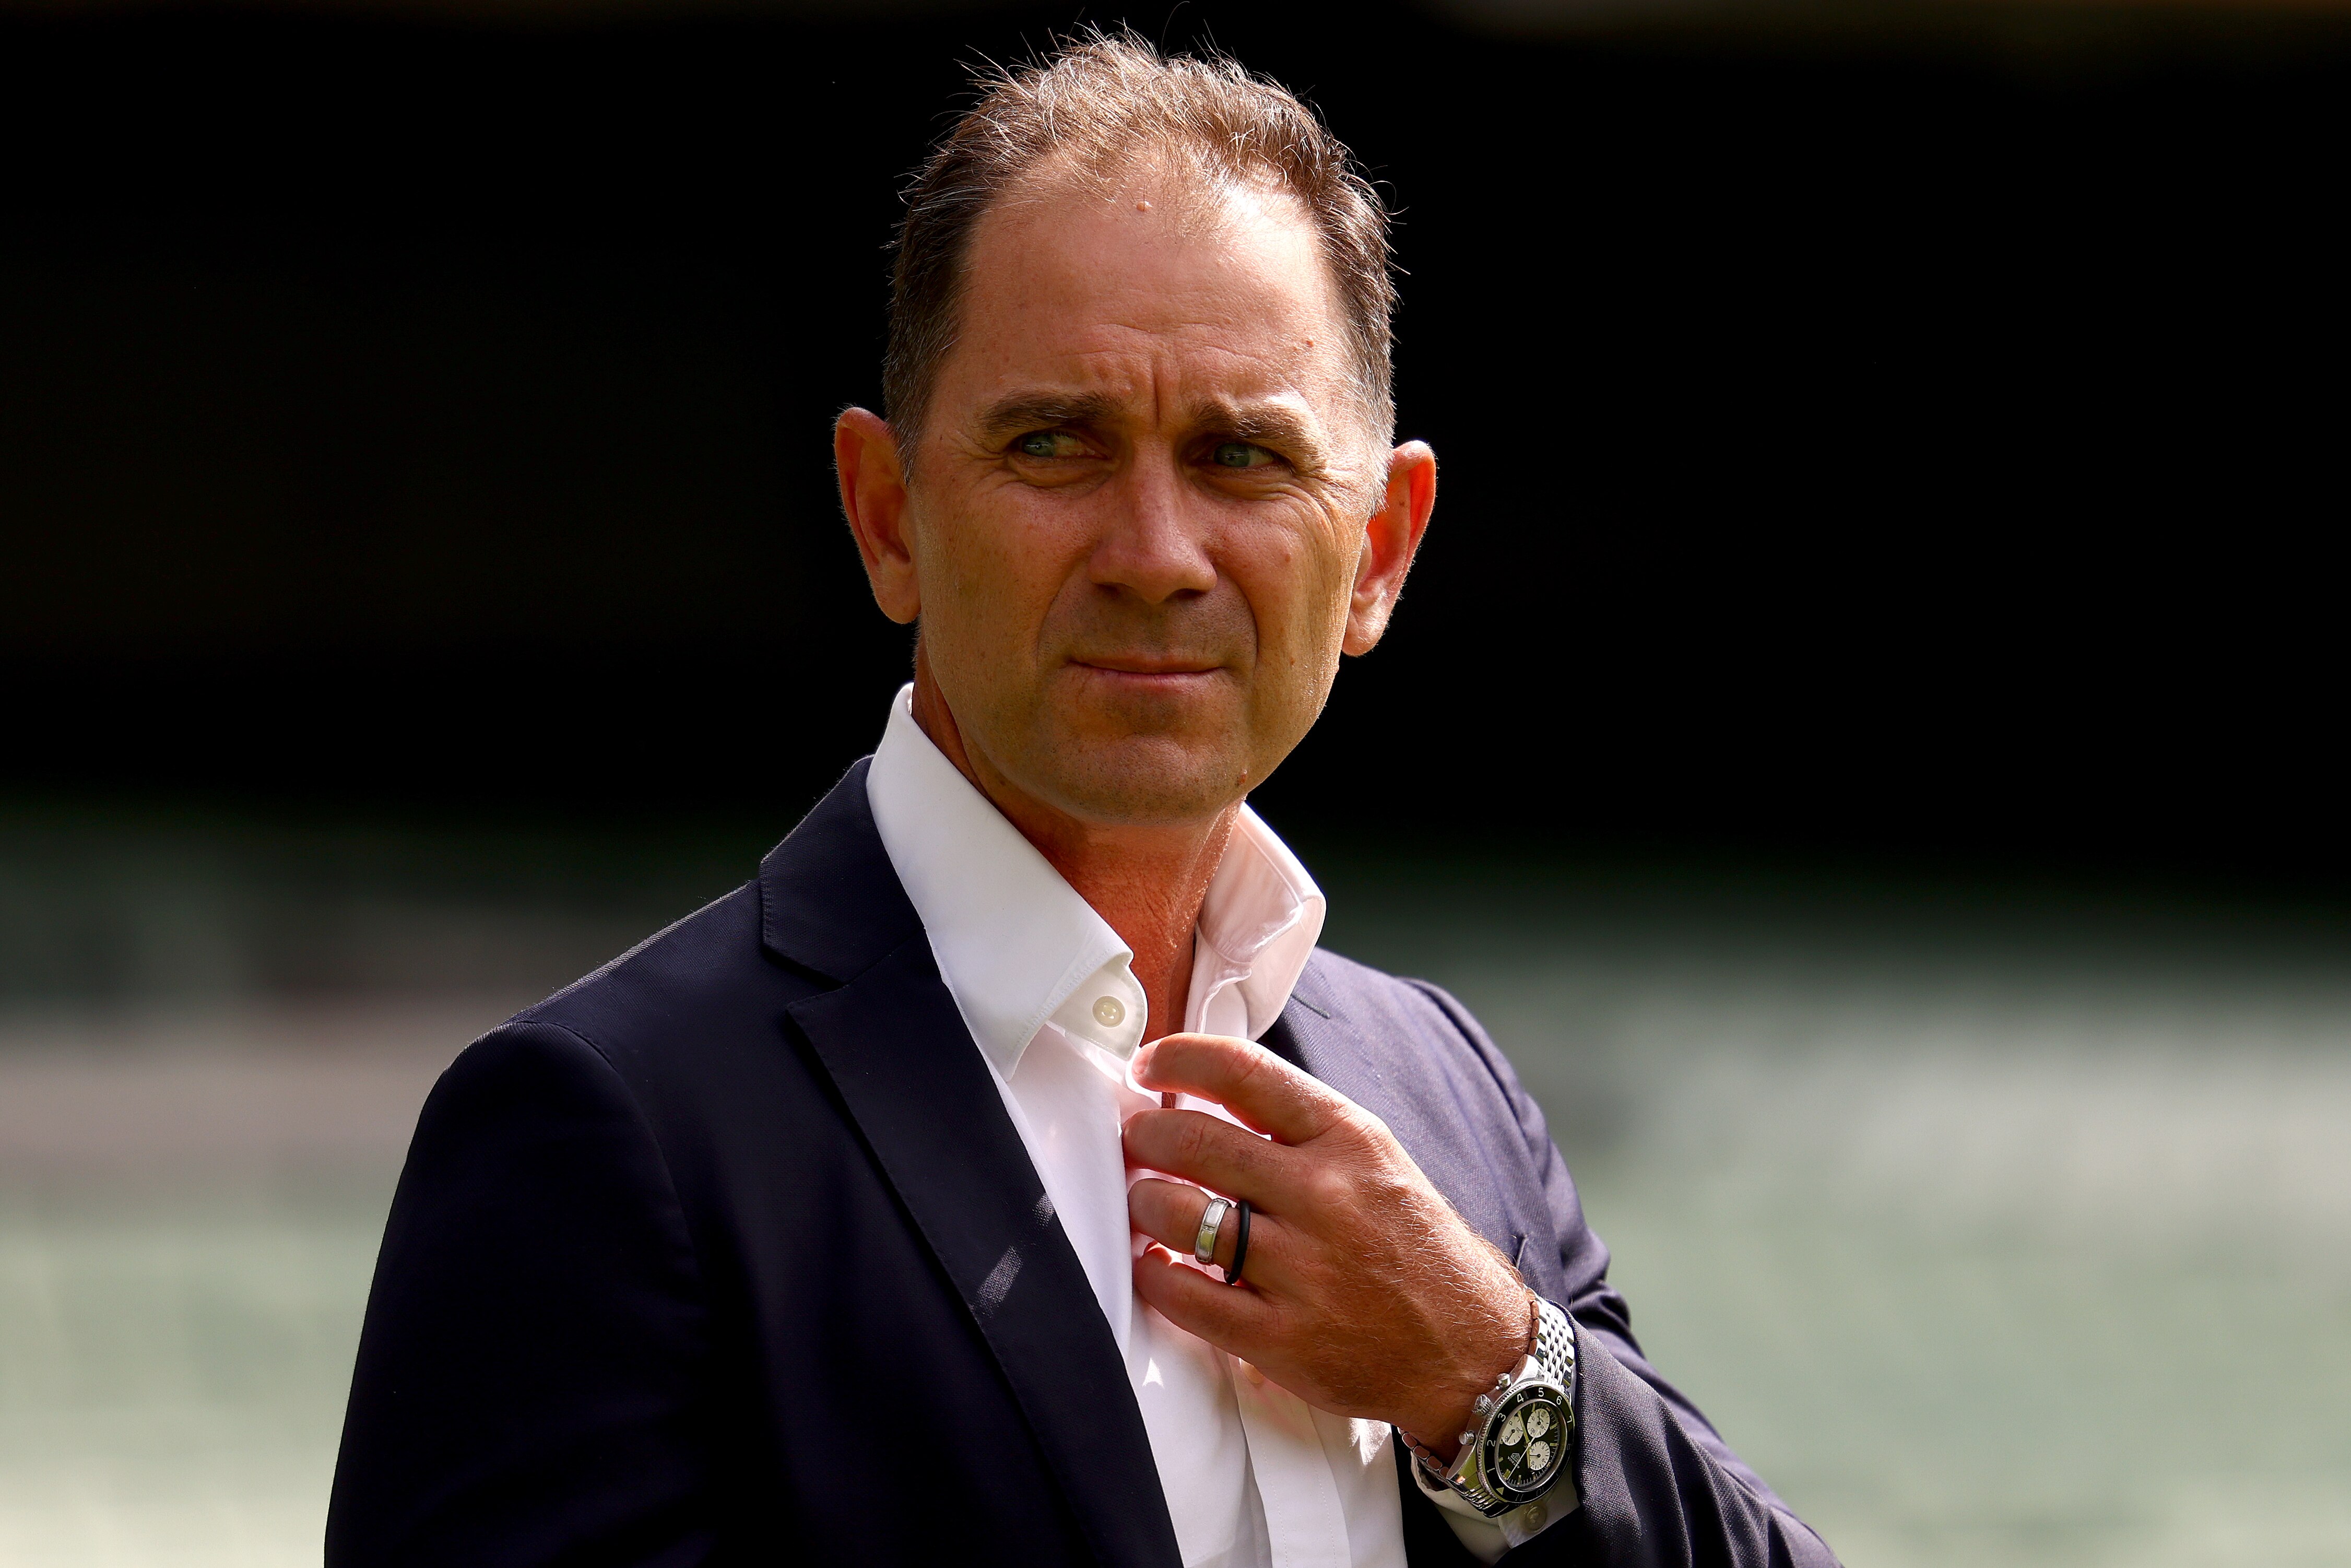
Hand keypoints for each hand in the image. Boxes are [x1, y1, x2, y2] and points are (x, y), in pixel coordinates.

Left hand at [1124, 1033, 1529, 1459]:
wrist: (1472, 1349)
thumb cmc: (1415, 1248)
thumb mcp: (1375, 1161)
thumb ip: (1299, 1129)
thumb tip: (1206, 1097)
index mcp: (1348, 1139)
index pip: (1244, 1071)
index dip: (1179, 1058)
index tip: (1148, 1065)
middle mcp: (1324, 1196)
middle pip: (1195, 1141)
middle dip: (1145, 1134)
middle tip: (1135, 1140)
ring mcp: (1303, 1270)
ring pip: (1179, 1215)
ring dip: (1143, 1202)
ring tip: (1145, 1202)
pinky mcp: (1282, 1338)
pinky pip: (1185, 1296)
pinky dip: (1153, 1273)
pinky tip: (1154, 1262)